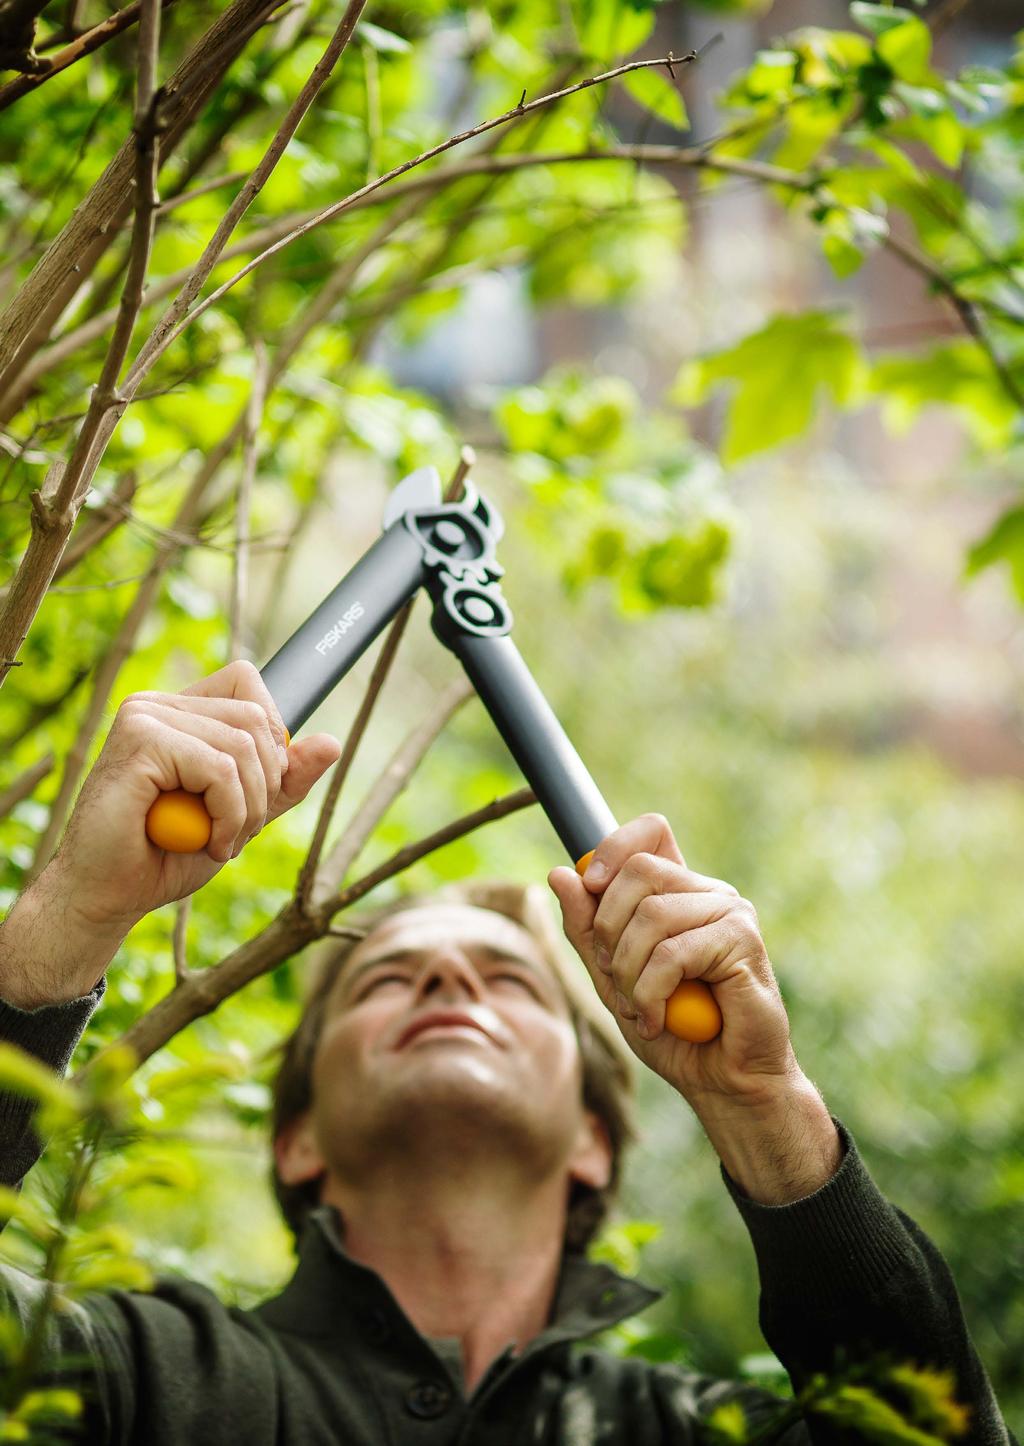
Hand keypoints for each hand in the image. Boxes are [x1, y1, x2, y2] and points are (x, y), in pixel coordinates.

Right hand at [52, 660, 341, 935]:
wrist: (107, 896)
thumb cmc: (167, 855)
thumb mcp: (244, 814)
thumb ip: (284, 780)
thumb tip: (332, 743)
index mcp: (178, 710)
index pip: (248, 683)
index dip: (271, 737)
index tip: (256, 791)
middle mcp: (157, 704)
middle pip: (256, 718)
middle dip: (266, 784)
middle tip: (239, 830)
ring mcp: (144, 716)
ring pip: (242, 746)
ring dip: (248, 808)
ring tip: (221, 840)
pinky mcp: (139, 740)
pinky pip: (219, 768)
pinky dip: (228, 814)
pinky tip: (207, 841)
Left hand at [547, 813, 799, 1110]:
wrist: (724, 1084)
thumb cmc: (673, 1033)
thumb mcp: (612, 979)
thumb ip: (588, 930)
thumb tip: (561, 873)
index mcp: (680, 892)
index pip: (651, 830)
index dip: (613, 846)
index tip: (590, 885)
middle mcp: (708, 893)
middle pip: (638, 869)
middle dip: (608, 930)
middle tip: (614, 977)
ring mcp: (730, 914)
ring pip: (651, 914)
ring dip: (627, 972)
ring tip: (638, 1008)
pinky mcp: (743, 942)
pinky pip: (672, 953)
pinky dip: (649, 994)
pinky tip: (657, 1021)